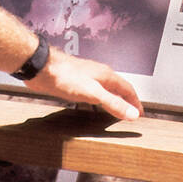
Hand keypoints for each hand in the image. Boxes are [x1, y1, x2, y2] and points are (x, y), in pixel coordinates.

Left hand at [23, 47, 143, 121]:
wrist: (43, 68)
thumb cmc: (66, 77)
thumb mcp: (93, 94)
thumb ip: (113, 103)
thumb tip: (133, 113)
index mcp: (107, 75)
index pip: (127, 89)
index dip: (135, 102)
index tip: (140, 113)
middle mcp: (99, 74)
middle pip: (118, 88)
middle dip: (126, 100)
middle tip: (131, 113)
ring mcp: (87, 77)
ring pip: (106, 89)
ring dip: (113, 99)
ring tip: (115, 110)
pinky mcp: (76, 82)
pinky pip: (93, 92)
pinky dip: (99, 100)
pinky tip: (92, 105)